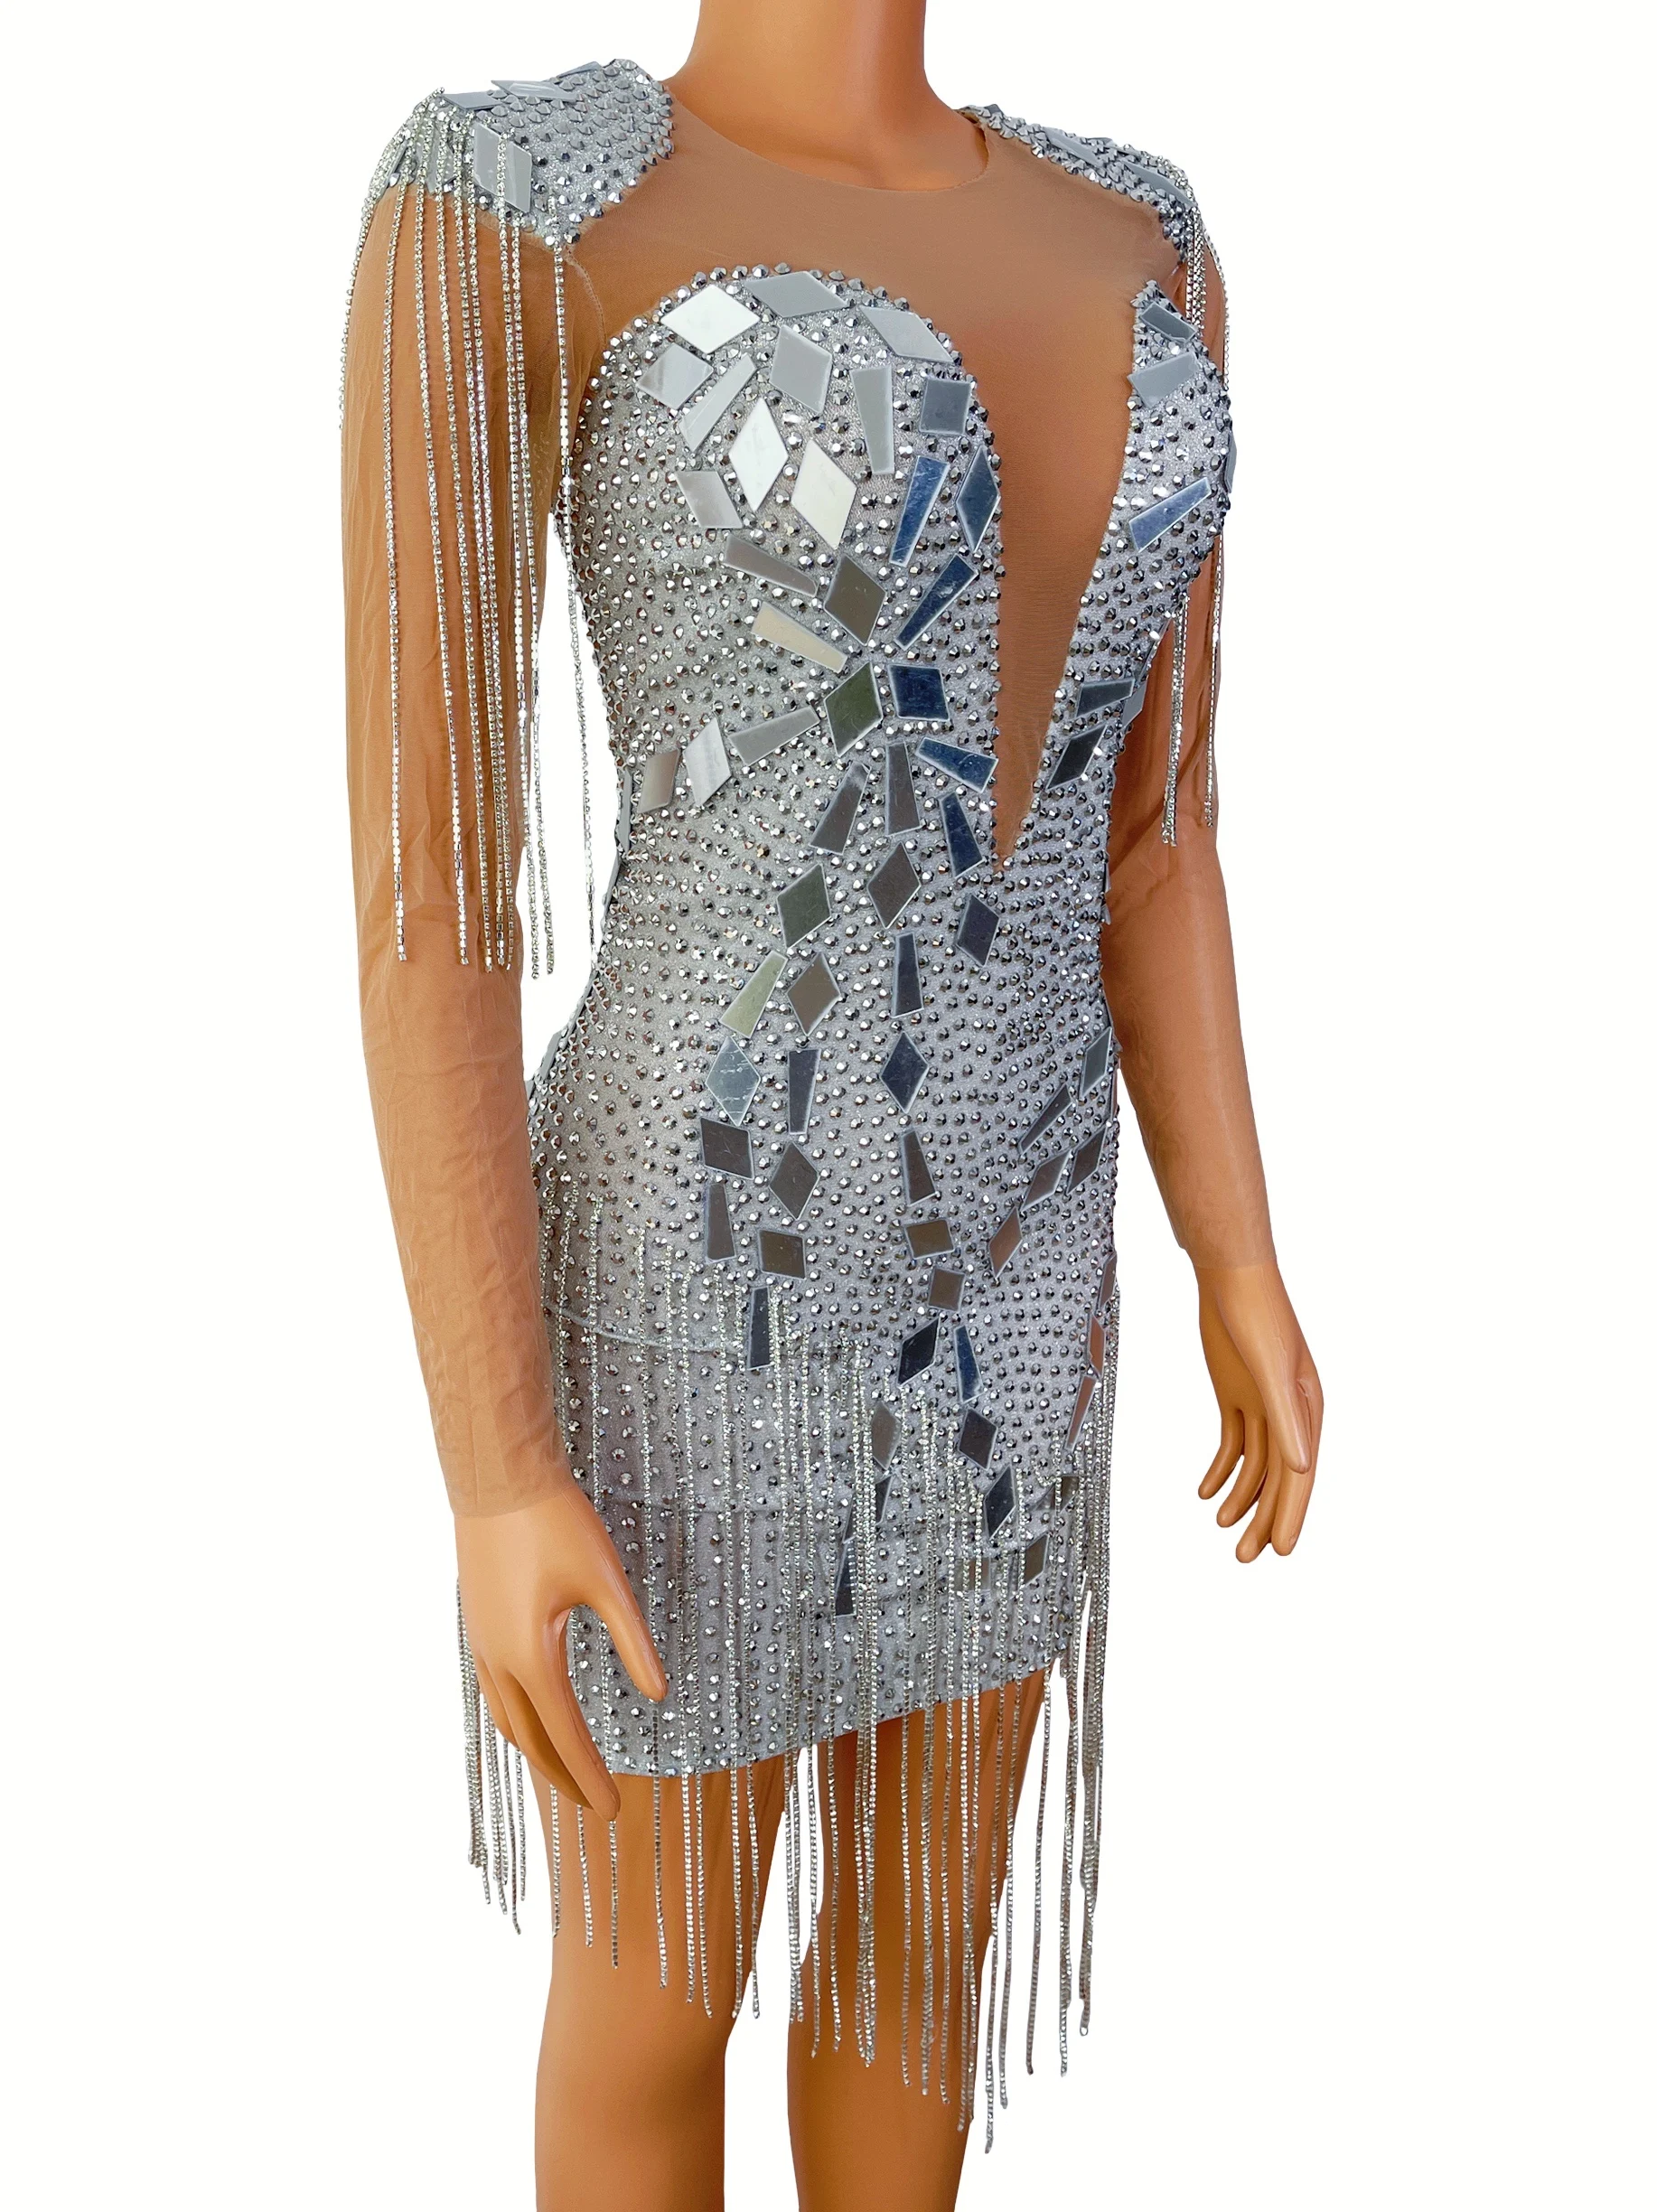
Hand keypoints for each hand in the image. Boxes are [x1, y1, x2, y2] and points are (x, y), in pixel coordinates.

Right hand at [455, 1473, 666, 1817]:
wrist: (497, 1477)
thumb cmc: (557, 1522)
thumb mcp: (608, 1581)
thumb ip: (634, 1641)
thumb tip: (660, 1694)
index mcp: (532, 1657)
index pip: (566, 1738)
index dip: (592, 1778)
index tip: (615, 1812)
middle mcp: (498, 1661)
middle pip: (532, 1742)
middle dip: (565, 1778)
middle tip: (598, 1807)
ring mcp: (481, 1644)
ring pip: (507, 1720)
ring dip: (538, 1753)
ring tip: (568, 1773)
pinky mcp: (477, 1625)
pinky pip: (495, 1693)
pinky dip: (519, 1721)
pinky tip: (535, 1716)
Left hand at [1193, 1261, 1322, 1562]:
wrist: (1230, 1277)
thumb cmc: (1257, 1317)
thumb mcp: (1270, 1370)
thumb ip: (1285, 1418)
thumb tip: (1300, 1468)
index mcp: (1309, 1410)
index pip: (1300, 1475)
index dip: (1291, 1514)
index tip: (1281, 1552)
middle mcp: (1291, 1413)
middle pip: (1279, 1478)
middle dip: (1264, 1518)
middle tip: (1244, 1558)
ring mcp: (1263, 1405)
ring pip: (1255, 1466)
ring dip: (1241, 1499)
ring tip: (1222, 1531)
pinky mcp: (1237, 1396)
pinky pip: (1233, 1444)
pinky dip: (1221, 1471)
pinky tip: (1205, 1493)